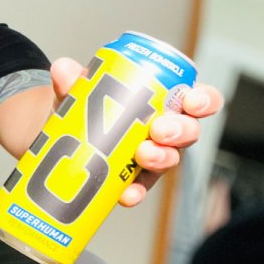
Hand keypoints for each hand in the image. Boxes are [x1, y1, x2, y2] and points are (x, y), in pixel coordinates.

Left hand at [50, 57, 223, 206]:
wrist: (60, 135)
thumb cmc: (87, 104)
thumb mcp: (80, 89)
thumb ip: (73, 79)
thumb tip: (63, 69)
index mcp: (164, 101)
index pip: (197, 98)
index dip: (203, 100)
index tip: (191, 100)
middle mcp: (165, 130)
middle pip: (188, 132)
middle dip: (181, 130)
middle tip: (160, 129)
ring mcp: (152, 157)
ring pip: (170, 160)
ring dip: (162, 159)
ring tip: (144, 155)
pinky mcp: (133, 180)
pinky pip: (140, 188)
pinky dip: (135, 191)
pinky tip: (127, 194)